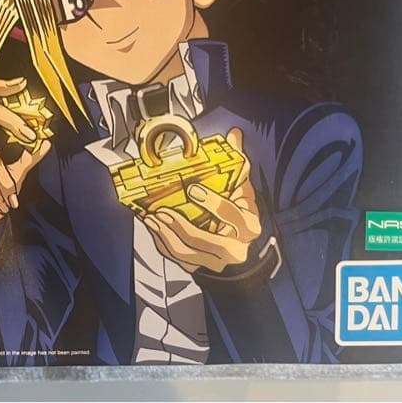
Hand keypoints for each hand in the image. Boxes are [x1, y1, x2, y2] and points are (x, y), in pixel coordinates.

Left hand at [143, 127, 261, 272]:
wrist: (239, 247)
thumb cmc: (239, 215)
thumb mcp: (243, 191)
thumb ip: (238, 165)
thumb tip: (233, 136)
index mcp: (248, 226)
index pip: (234, 217)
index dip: (214, 204)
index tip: (193, 190)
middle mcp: (235, 248)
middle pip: (209, 243)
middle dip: (184, 227)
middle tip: (164, 211)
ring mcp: (215, 261)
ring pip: (189, 254)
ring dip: (167, 236)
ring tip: (153, 218)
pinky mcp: (198, 266)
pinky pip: (177, 259)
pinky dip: (162, 243)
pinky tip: (153, 227)